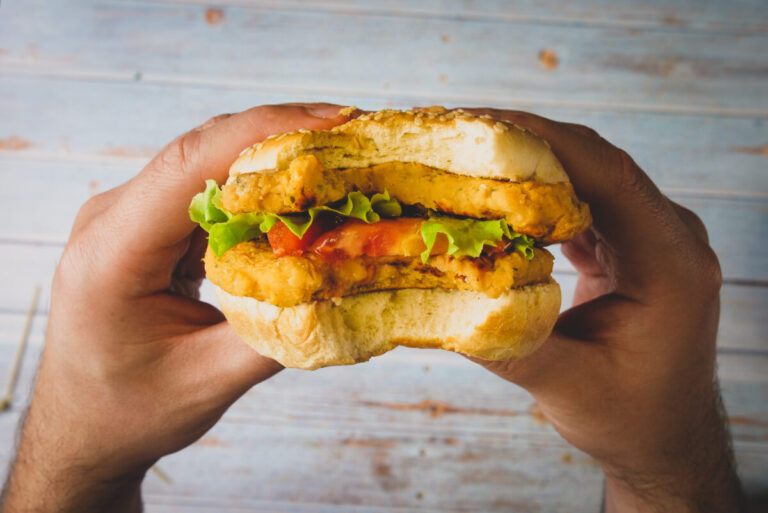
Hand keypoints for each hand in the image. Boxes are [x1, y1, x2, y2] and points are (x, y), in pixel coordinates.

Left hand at [0, 103, 350, 512]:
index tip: (335, 122)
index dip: (264, 132)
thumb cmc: (129, 411)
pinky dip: (259, 192)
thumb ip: (278, 335)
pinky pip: (209, 193)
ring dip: (274, 162)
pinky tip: (300, 200)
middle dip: (282, 137)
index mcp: (111, 253)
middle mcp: (114, 219)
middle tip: (357, 136)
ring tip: (340, 164)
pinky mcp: (150, 227)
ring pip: (209, 167)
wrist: (83, 426)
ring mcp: (130, 218)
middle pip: (203, 153)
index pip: (190, 166)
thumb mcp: (208, 383)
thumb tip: (347, 290)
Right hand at [466, 110, 744, 511]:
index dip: (548, 142)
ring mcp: (650, 236)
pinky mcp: (627, 244)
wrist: (665, 436)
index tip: (486, 123)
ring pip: (588, 175)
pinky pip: (582, 200)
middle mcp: (669, 237)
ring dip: (530, 162)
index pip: (611, 177)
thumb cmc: (630, 419)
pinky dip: (537, 192)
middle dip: (529, 141)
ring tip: (469, 152)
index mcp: (671, 264)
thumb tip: (440, 301)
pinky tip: (496, 191)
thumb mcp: (569, 389)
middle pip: (598, 164)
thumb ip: (510, 344)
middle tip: (460, 131)